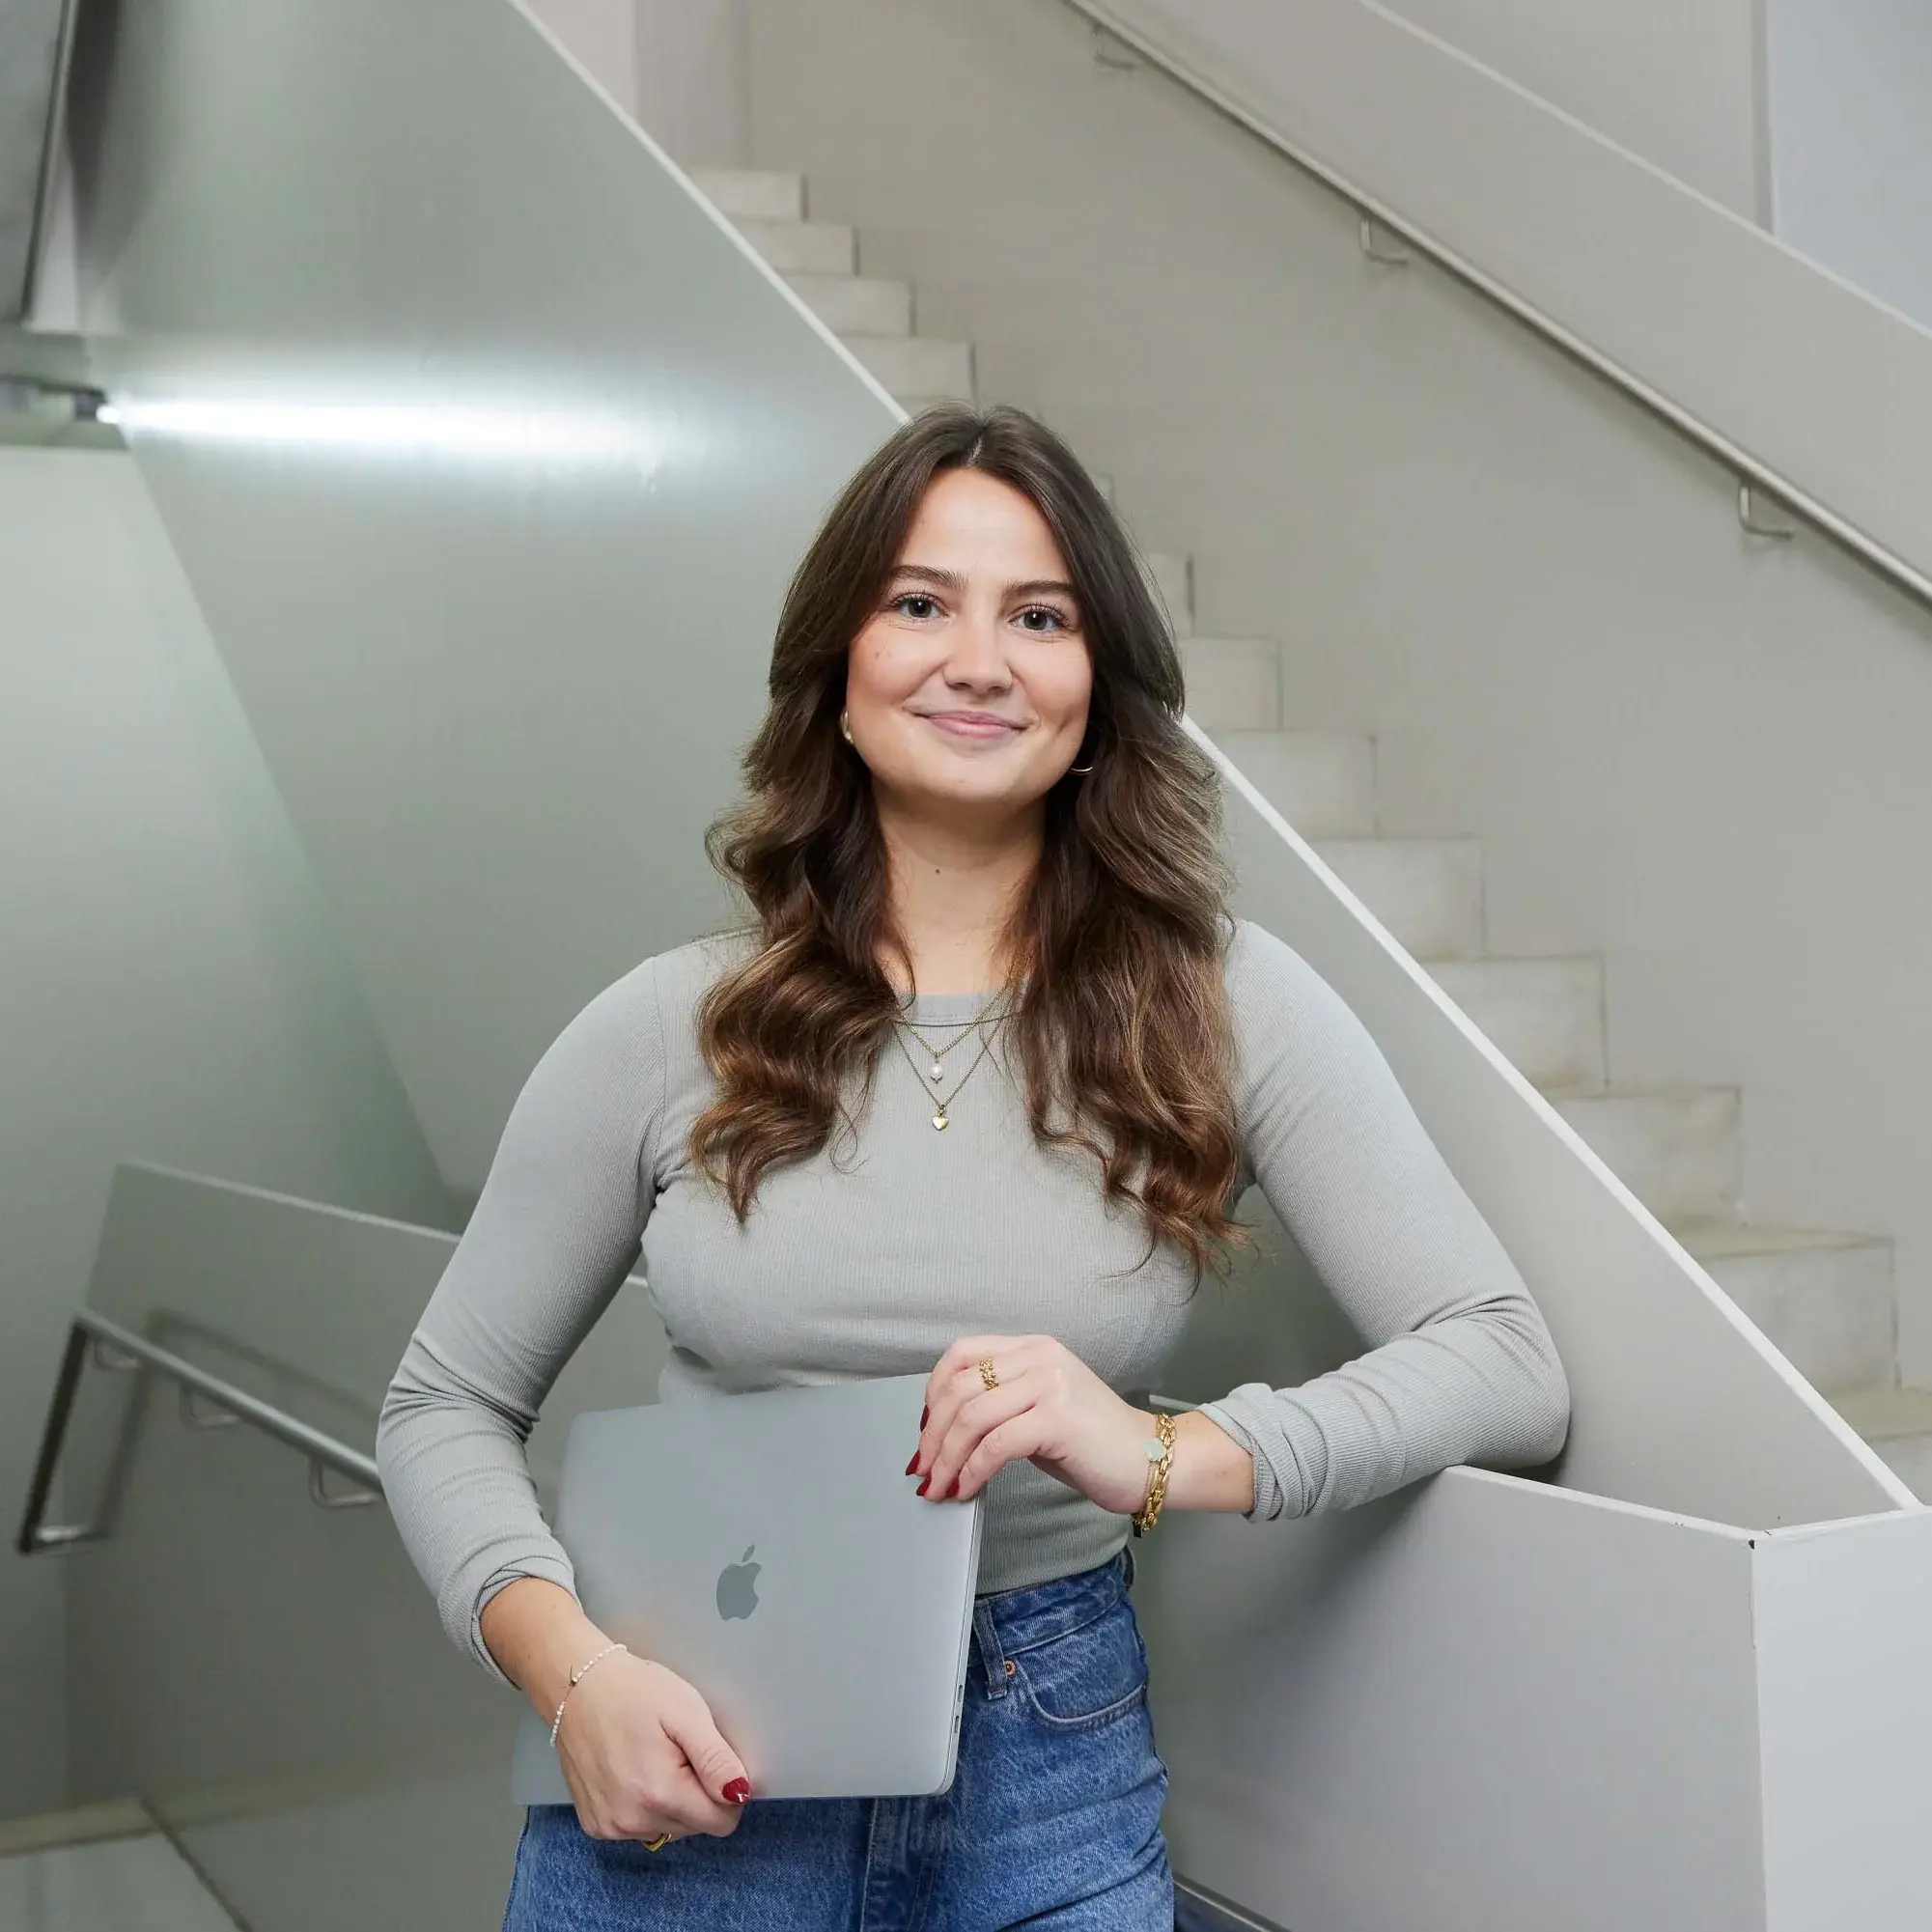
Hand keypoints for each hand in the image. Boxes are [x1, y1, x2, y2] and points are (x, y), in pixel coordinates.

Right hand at [554, 1652, 752, 1844]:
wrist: (578, 1686)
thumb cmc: (634, 1691)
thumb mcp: (686, 1712)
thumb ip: (716, 1759)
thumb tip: (740, 1793)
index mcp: (660, 1793)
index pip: (722, 1821)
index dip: (725, 1790)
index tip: (710, 1759)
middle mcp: (633, 1821)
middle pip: (696, 1826)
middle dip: (696, 1791)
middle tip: (677, 1750)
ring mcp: (611, 1827)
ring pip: (669, 1828)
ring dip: (671, 1799)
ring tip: (653, 1756)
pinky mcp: (596, 1825)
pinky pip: (641, 1827)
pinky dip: (645, 1804)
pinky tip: (633, 1769)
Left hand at [909, 1334, 1162, 1515]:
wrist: (1150, 1459)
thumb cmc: (1093, 1442)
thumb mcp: (1040, 1407)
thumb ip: (1000, 1404)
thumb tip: (945, 1431)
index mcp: (1033, 1347)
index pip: (962, 1353)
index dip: (933, 1391)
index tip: (924, 1428)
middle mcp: (1039, 1357)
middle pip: (959, 1388)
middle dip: (932, 1434)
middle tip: (923, 1469)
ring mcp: (1050, 1384)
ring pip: (972, 1417)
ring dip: (946, 1458)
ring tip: (938, 1486)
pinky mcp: (1057, 1418)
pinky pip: (996, 1445)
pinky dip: (972, 1471)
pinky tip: (967, 1489)